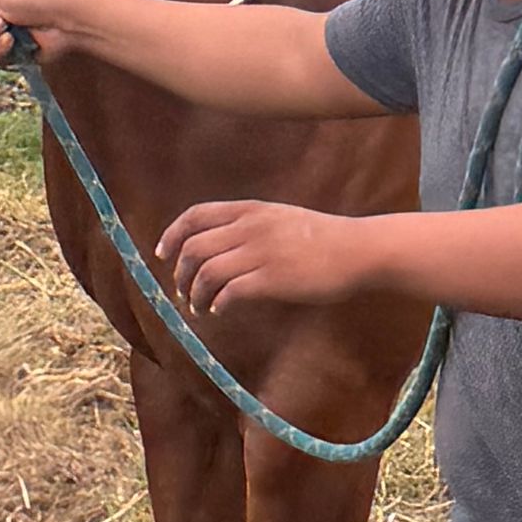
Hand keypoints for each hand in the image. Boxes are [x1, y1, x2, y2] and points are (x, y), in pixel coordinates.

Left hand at [155, 198, 378, 315]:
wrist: (358, 250)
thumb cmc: (323, 238)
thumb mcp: (281, 217)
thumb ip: (250, 225)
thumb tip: (218, 245)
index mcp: (250, 210)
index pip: (195, 215)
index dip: (172, 235)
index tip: (163, 256)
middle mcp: (250, 227)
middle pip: (194, 248)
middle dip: (180, 273)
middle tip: (183, 292)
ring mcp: (261, 252)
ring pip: (207, 273)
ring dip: (195, 294)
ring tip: (200, 308)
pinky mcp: (273, 279)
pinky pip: (230, 292)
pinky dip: (217, 304)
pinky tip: (220, 311)